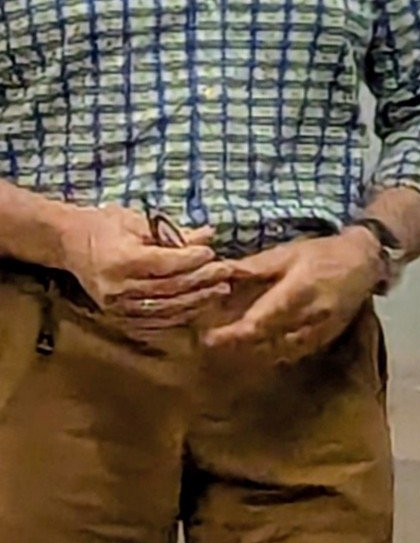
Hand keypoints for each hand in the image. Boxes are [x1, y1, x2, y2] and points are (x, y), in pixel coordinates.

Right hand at [57, 204, 229, 326]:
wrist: (69, 244)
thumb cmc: (105, 226)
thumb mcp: (137, 221)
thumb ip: (173, 232)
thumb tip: (209, 234)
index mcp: (119, 261)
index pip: (164, 264)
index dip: (190, 259)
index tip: (212, 252)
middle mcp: (117, 288)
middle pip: (169, 288)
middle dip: (201, 280)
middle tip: (226, 271)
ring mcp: (116, 307)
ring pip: (165, 308)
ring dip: (197, 300)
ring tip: (220, 290)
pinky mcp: (118, 317)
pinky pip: (154, 321)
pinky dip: (180, 314)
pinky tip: (199, 306)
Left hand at [201, 229, 380, 361]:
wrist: (364, 262)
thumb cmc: (323, 254)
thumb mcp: (287, 253)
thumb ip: (254, 267)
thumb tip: (220, 271)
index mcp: (296, 292)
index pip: (256, 324)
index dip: (230, 335)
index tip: (207, 337)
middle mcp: (308, 317)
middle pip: (262, 343)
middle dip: (234, 344)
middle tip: (212, 341)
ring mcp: (318, 332)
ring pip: (276, 352)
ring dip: (252, 351)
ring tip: (232, 344)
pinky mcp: (324, 339)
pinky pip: (292, 353)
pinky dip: (273, 352)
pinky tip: (261, 346)